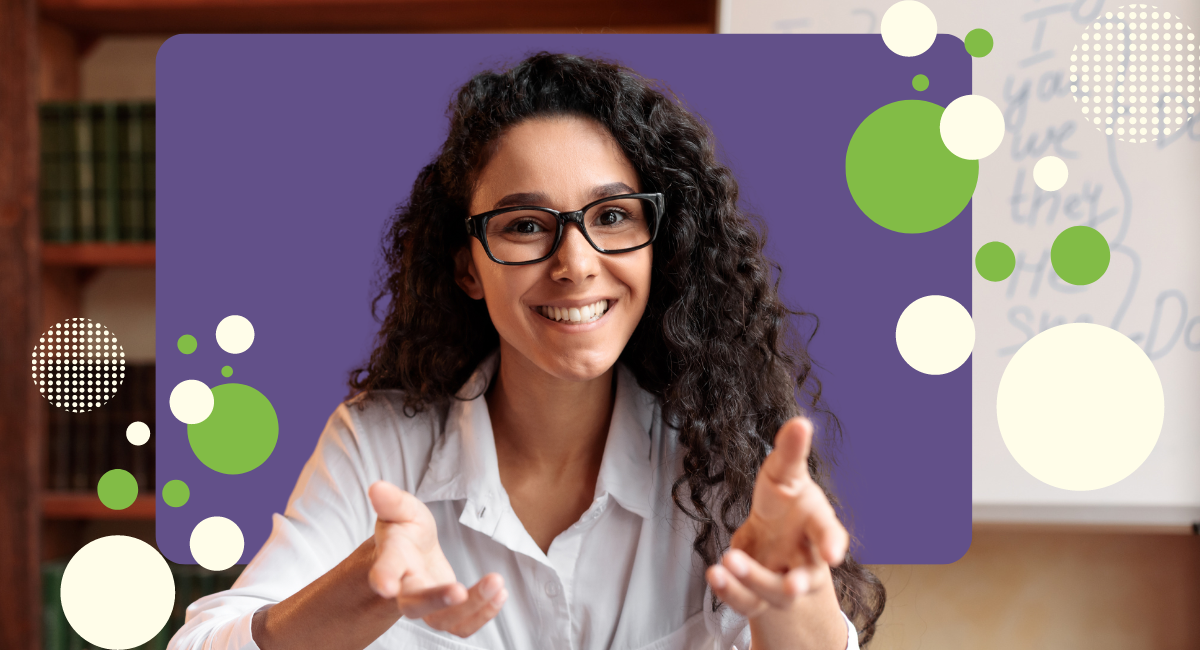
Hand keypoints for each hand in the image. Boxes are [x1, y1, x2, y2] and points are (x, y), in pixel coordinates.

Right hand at [367, 480, 507, 636]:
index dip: (383, 577)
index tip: (384, 587)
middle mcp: (405, 588)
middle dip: (436, 600)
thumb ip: (393, 502)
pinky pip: (461, 626)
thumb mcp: (401, 510)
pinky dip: (482, 615)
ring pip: (443, 620)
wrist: (410, 553)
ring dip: (472, 607)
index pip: (385, 569)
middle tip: (458, 591)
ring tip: (497, 584)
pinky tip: (501, 595)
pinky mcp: (444, 613)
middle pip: (414, 604)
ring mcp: (424, 605)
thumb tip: (376, 487)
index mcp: (392, 560)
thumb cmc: (405, 530)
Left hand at [705, 417, 848, 618]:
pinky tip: (714, 575)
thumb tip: (800, 421)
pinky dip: (729, 591)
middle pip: (806, 576)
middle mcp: (806, 559)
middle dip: (798, 582)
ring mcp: (783, 581)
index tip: (833, 554)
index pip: (828, 533)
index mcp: (816, 526)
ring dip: (752, 579)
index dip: (832, 543)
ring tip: (729, 562)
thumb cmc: (786, 503)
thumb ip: (791, 453)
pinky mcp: (758, 596)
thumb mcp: (785, 474)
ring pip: (772, 591)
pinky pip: (746, 601)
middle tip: (792, 586)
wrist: (778, 542)